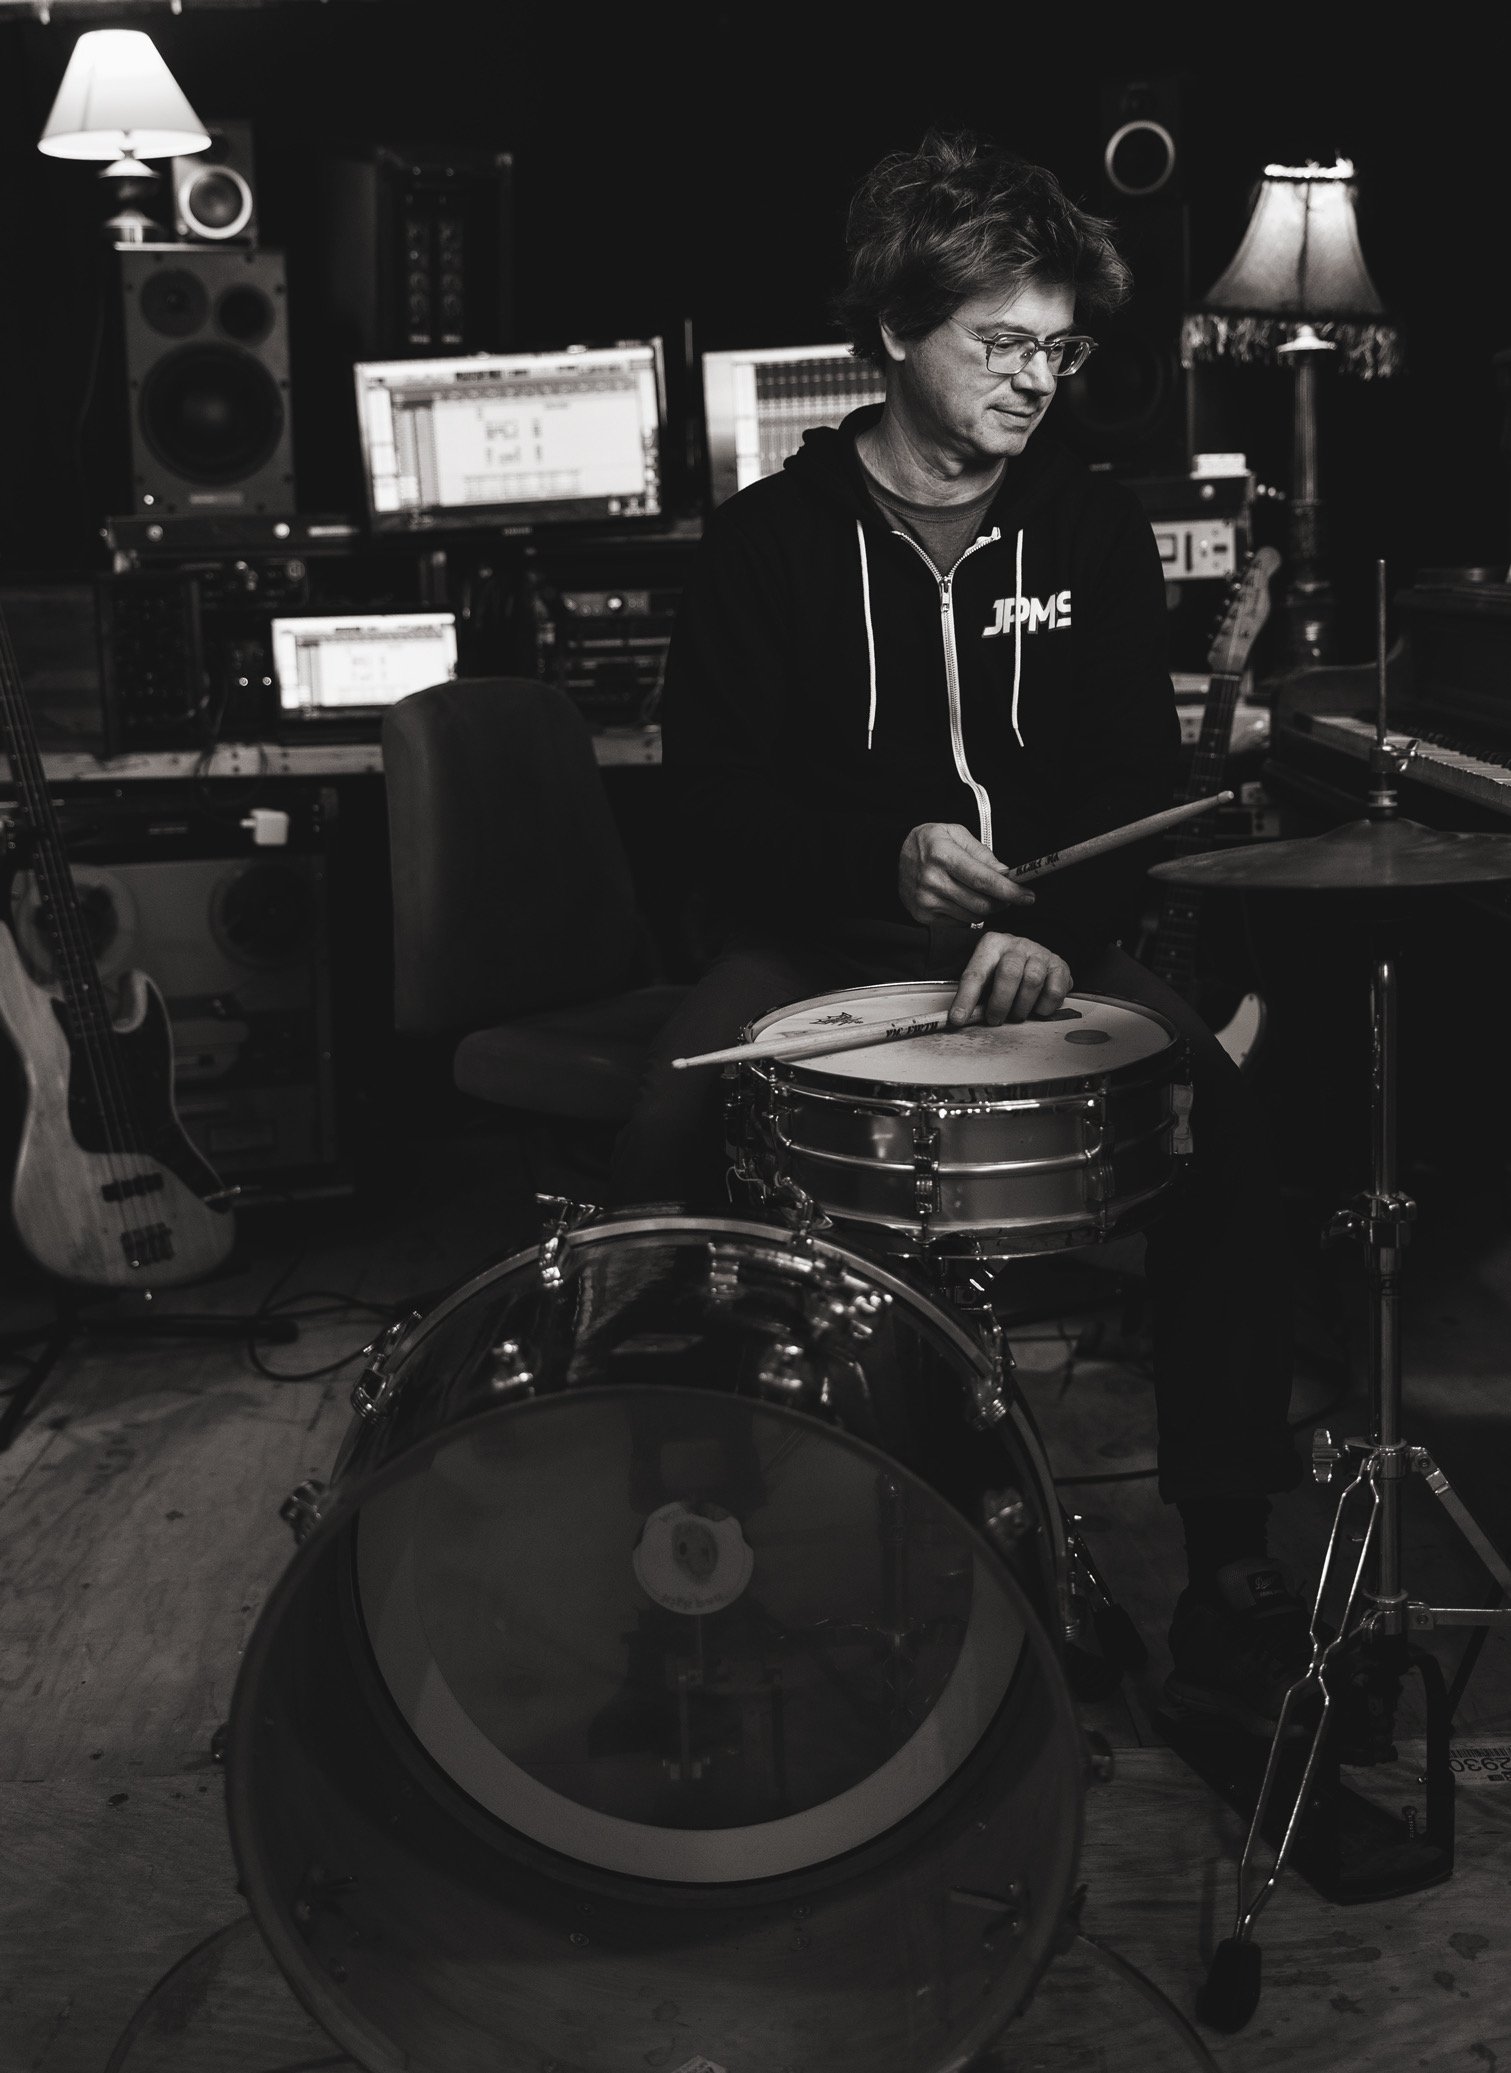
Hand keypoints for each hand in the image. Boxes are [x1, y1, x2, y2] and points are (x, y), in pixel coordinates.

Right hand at [898, 822, 1036, 924]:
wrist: (894, 856)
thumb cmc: (931, 842)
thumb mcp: (957, 835)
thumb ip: (983, 855)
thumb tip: (1007, 875)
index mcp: (942, 855)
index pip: (983, 879)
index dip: (1009, 890)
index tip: (1028, 896)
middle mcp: (932, 880)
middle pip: (981, 903)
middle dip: (1001, 902)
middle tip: (1006, 895)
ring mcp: (926, 901)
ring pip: (973, 916)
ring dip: (985, 908)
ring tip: (980, 893)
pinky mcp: (924, 916)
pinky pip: (959, 923)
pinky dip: (968, 914)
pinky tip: (961, 899)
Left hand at [950, 932, 1072, 1026]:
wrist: (1031, 957)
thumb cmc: (1002, 972)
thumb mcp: (985, 978)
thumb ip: (975, 996)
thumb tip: (961, 1020)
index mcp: (991, 945)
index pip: (976, 973)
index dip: (966, 998)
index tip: (958, 1019)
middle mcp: (1016, 944)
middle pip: (1009, 973)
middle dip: (1000, 1003)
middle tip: (995, 1020)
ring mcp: (1040, 953)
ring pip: (1033, 981)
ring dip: (1022, 1006)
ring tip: (1016, 1015)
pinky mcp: (1060, 966)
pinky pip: (1055, 990)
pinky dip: (1045, 1006)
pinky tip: (1037, 1009)